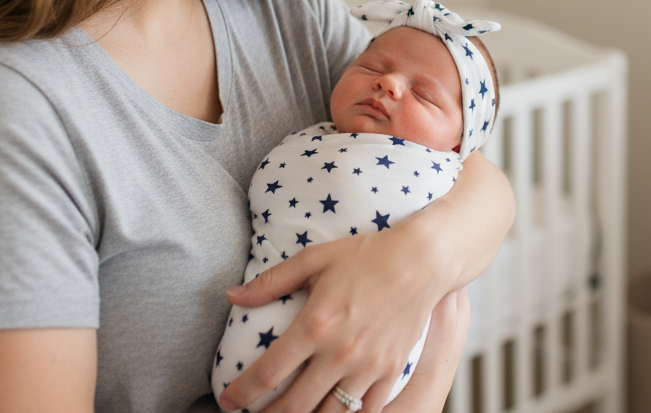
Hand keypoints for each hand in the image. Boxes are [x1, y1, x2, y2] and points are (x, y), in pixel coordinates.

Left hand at [219, 151, 509, 412]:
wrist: (423, 260)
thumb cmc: (367, 254)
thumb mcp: (314, 259)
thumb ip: (271, 281)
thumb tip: (232, 296)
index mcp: (315, 325)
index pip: (267, 373)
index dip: (241, 393)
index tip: (227, 400)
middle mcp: (340, 352)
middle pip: (294, 406)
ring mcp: (368, 367)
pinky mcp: (391, 372)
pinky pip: (366, 411)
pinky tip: (331, 412)